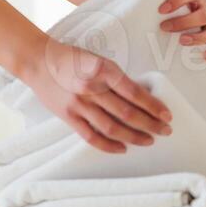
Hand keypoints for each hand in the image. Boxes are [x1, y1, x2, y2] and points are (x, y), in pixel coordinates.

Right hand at [21, 39, 172, 153]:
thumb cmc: (72, 58)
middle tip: (165, 131)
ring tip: (149, 140)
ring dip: (134, 137)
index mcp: (103, 70)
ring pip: (112, 127)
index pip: (134, 93)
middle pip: (127, 113)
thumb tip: (141, 98)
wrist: (39, 61)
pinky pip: (91, 137)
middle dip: (150, 124)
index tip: (167, 115)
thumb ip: (116, 79)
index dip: (153, 107)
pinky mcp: (68, 117)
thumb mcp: (98, 60)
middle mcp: (92, 88)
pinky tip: (122, 148)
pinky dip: (109, 146)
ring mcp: (79, 104)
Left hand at [159, 0, 205, 62]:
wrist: (163, 20)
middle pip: (205, 13)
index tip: (160, 10)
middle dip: (184, 21)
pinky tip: (204, 57)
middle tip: (164, 27)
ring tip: (181, 42)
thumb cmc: (157, 9)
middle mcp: (204, 10)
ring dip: (198, 37)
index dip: (179, 0)